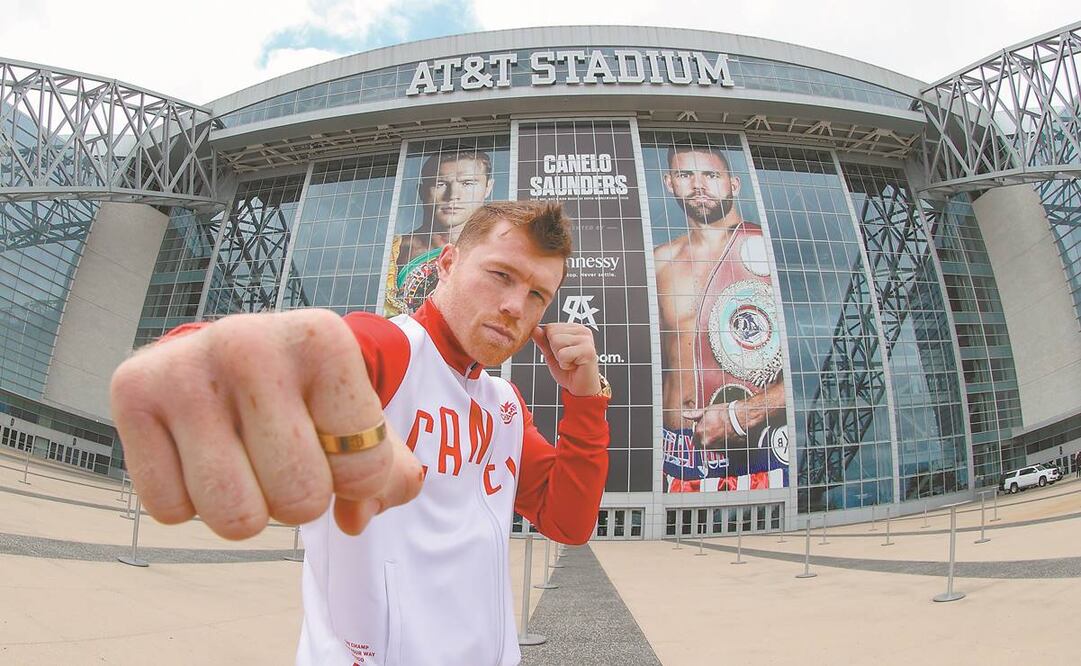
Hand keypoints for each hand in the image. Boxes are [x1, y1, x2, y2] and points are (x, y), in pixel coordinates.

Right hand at [109, 309, 422, 538]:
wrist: (232, 351)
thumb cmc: (309, 392)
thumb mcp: (359, 414)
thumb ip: (384, 470)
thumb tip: (358, 516)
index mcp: (323, 338)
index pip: (363, 467)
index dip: (358, 479)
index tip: (336, 442)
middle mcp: (249, 342)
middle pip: (300, 499)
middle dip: (301, 499)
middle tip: (285, 456)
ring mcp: (184, 367)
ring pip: (234, 517)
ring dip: (247, 508)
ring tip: (243, 457)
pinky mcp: (130, 393)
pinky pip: (171, 510)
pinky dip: (189, 501)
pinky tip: (198, 452)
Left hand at [530, 323, 601, 396]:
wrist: (581, 389)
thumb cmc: (568, 372)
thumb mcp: (551, 354)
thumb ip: (543, 341)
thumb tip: (534, 329)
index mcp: (574, 328)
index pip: (550, 327)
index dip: (550, 344)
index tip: (562, 353)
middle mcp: (582, 331)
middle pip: (552, 333)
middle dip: (554, 350)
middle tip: (567, 359)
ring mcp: (586, 339)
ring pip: (556, 341)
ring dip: (560, 357)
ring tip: (571, 362)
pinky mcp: (588, 350)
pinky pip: (563, 354)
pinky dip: (565, 364)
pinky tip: (574, 366)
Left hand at [682, 402, 746, 449]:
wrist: (740, 419)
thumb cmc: (725, 413)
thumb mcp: (707, 410)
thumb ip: (694, 415)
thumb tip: (684, 414)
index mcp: (699, 432)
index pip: (694, 435)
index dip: (699, 430)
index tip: (704, 426)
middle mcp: (705, 442)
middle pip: (700, 442)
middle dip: (703, 437)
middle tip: (711, 429)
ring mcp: (714, 447)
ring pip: (708, 446)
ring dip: (711, 441)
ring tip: (719, 431)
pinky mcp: (723, 450)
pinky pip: (717, 448)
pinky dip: (719, 444)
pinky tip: (723, 436)